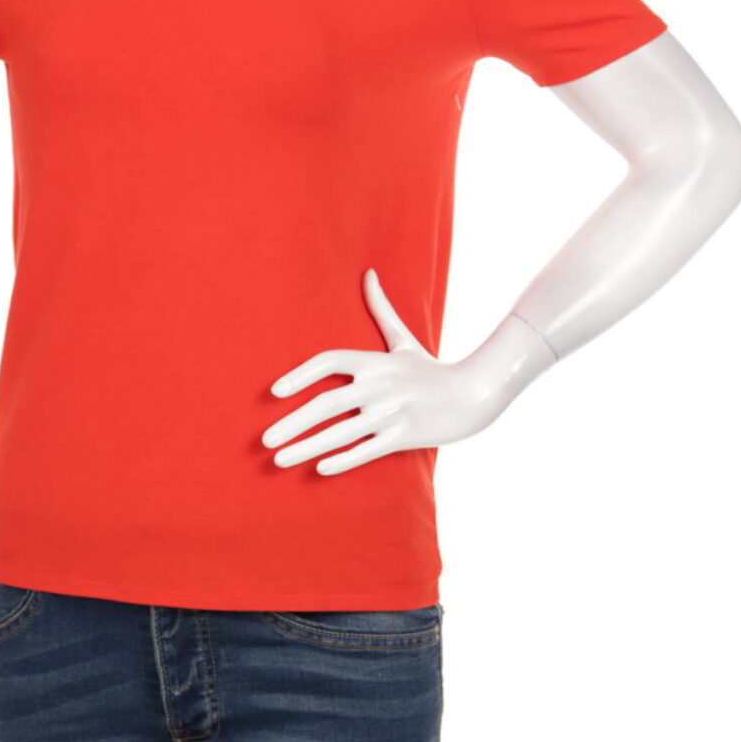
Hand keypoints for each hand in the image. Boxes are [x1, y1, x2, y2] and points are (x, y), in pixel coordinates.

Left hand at [261, 267, 514, 474]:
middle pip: (328, 404)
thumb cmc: (432, 369)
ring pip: (342, 434)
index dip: (300, 374)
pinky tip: (319, 469)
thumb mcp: (405, 340)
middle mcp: (381, 386)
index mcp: (376, 361)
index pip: (330, 361)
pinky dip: (343, 460)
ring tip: (279, 460)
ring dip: (307, 448)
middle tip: (264, 441)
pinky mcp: (405, 437)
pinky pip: (367, 451)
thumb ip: (382, 309)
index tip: (274, 392)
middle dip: (292, 424)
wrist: (475, 395)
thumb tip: (368, 272)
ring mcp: (393, 413)